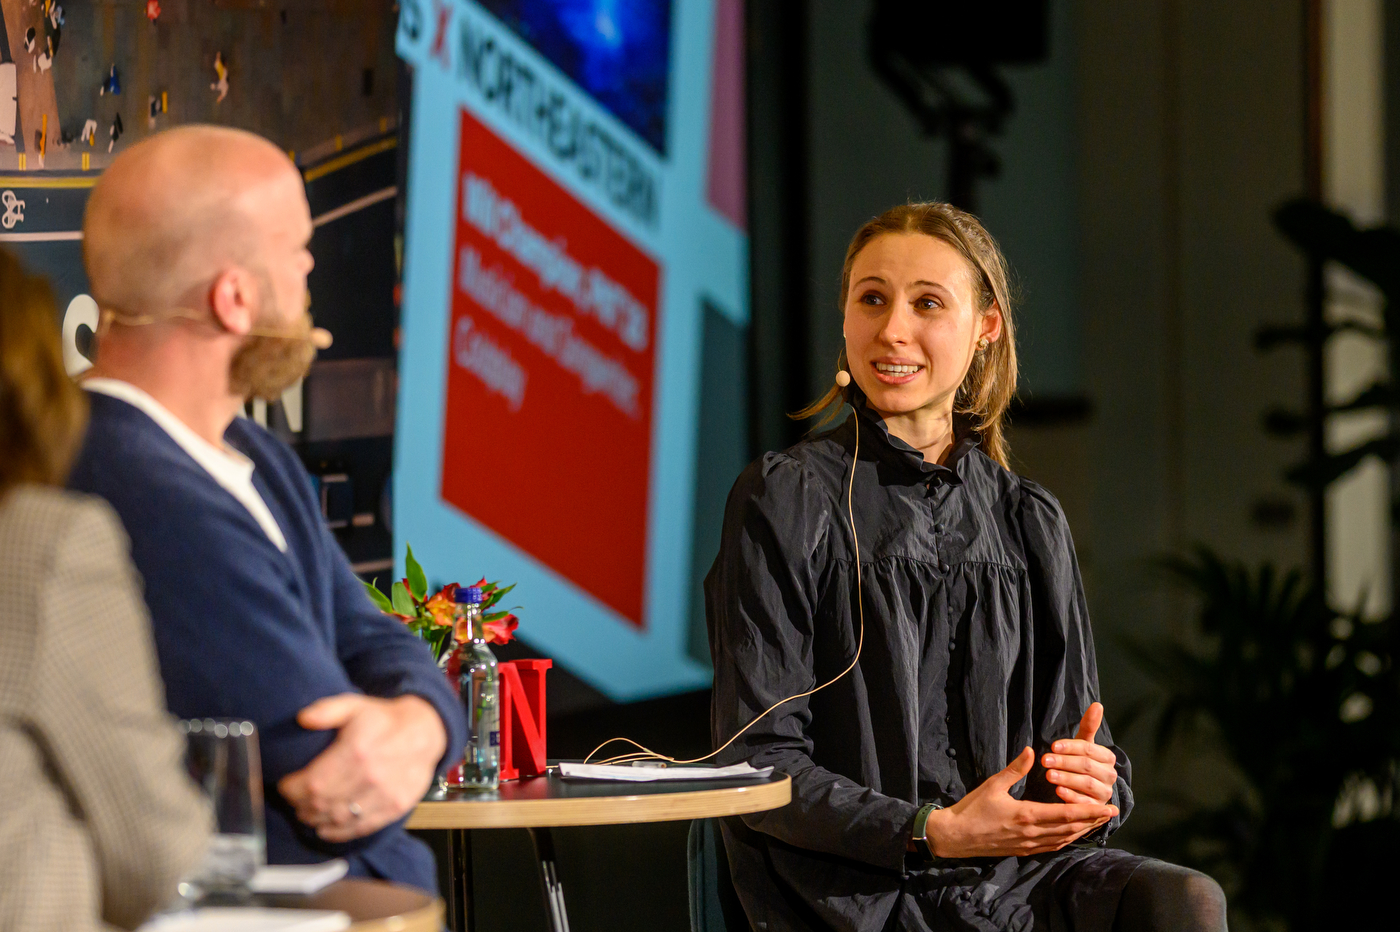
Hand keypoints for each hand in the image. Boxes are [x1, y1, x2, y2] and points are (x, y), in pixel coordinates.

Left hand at [278, 693, 447, 841]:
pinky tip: (325, 827)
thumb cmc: (385, 719)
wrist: (426, 731)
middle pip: (322, 803)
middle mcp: (371, 776)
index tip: (285, 785)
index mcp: (357, 750)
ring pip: (338, 818)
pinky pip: (360, 828)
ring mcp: (385, 795)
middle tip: (294, 799)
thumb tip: (302, 718)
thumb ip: (327, 709)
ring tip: (307, 812)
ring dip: (315, 819)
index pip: (312, 783)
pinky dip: (338, 832)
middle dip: (300, 805)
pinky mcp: (395, 807)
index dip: (291, 789)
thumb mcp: (355, 704)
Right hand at [923, 747, 1117, 857]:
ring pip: (1064, 839)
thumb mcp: (993, 785)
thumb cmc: (973, 808)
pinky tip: (1073, 833)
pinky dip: (1067, 839)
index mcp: (1027, 815)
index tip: (1107, 807)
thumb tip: (1031, 750)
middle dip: (1093, 820)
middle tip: (1113, 813)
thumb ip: (1015, 769)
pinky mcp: (1024, 850)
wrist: (956, 836)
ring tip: (1098, 822)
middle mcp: (1032, 833)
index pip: (1066, 813)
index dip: (1089, 811)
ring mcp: (1029, 844)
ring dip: (1083, 830)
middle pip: (1070, 828)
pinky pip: (1052, 846)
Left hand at [1042, 702, 1118, 805]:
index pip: (1090, 749)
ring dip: (1067, 779)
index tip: (1053, 746)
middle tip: (1045, 760)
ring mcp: (1105, 793)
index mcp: (1107, 758)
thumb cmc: (1079, 763)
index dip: (1071, 747)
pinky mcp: (1097, 809)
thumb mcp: (1082, 745)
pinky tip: (1058, 792)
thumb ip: (1089, 726)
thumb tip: (1097, 704)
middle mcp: (1110, 775)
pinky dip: (1072, 798)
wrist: (1084, 793)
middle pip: (1088, 766)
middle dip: (1065, 762)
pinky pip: (1086, 804)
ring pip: (1088, 784)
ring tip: (1049, 776)